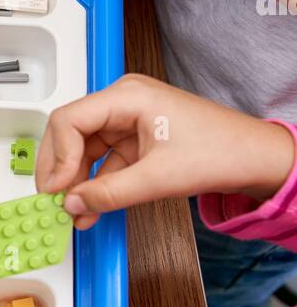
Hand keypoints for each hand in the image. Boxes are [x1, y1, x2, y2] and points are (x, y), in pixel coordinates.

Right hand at [37, 74, 295, 230]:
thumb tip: (72, 203)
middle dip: (60, 168)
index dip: (57, 156)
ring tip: (73, 210)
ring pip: (84, 149)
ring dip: (76, 181)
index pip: (69, 119)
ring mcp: (128, 120)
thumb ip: (109, 193)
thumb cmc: (220, 150)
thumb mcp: (158, 178)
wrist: (254, 158)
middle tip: (53, 199)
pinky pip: (104, 160)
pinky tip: (91, 207)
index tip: (57, 188)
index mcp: (127, 96)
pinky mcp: (135, 139)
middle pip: (70, 132)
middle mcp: (123, 102)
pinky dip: (95, 183)